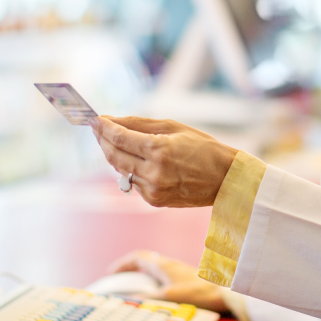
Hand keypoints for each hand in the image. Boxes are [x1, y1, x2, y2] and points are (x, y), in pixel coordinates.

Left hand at [90, 116, 236, 207]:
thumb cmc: (204, 147)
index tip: (95, 119)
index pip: (120, 138)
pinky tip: (136, 160)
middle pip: (114, 156)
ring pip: (120, 170)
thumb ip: (141, 124)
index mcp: (160, 150)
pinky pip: (133, 182)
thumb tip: (113, 120)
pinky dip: (130, 169)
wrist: (225, 178)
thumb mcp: (175, 127)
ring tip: (114, 141)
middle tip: (98, 128)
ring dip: (114, 155)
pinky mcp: (154, 201)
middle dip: (102, 140)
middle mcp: (153, 172)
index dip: (104, 127)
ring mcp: (152, 190)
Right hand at [109, 250, 226, 312]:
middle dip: (129, 270)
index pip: (138, 257)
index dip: (122, 264)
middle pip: (145, 261)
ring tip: (132, 292)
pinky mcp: (185, 278)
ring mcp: (178, 270)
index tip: (110, 274)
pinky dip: (151, 283)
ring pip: (154, 269)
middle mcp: (169, 264)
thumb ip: (147, 299)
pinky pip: (162, 276)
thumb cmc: (197, 294)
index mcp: (163, 265)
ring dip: (141, 277)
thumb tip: (126, 300)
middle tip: (118, 283)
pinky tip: (152, 297)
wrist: (223, 293)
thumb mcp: (167, 298)